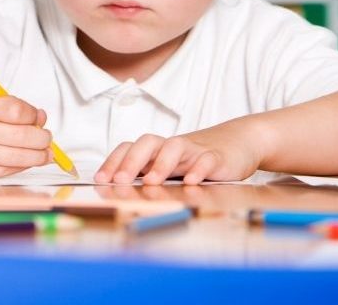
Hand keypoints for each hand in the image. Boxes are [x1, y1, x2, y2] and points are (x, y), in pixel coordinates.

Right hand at [0, 90, 52, 178]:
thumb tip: (41, 118)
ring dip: (38, 155)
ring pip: (17, 158)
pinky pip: (5, 172)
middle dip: (42, 137)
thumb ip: (7, 104)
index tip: (37, 116)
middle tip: (47, 137)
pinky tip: (26, 160)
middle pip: (21, 137)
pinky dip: (21, 166)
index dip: (32, 114)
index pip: (14, 110)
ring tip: (46, 152)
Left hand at [96, 126, 260, 185]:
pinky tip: (191, 181)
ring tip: (151, 182)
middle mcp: (171, 147)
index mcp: (157, 150)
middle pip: (147, 143)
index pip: (129, 148)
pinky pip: (206, 159)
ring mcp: (194, 149)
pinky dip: (198, 168)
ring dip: (161, 163)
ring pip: (174, 146)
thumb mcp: (171, 168)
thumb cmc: (195, 160)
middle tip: (120, 180)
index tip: (100, 179)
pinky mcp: (216, 157)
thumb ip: (149, 177)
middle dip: (131, 161)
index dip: (113, 161)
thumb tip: (119, 194)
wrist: (237, 143)